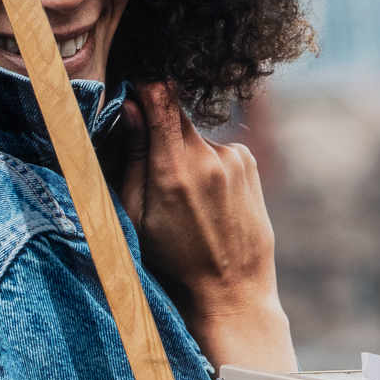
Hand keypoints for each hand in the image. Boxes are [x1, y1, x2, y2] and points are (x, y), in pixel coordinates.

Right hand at [110, 82, 296, 373]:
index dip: (143, 89)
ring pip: (195, 136)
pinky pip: (216, 151)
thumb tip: (130, 109)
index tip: (131, 95)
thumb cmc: (173, 263)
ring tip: (181, 200)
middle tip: (150, 172)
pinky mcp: (249, 163)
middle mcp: (209, 156)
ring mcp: (235, 158)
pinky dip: (204, 166)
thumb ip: (132, 159)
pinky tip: (204, 202)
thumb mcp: (135, 218)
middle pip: (175, 115)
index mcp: (174, 170)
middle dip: (157, 132)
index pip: (160, 96)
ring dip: (182, 154)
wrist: (231, 291)